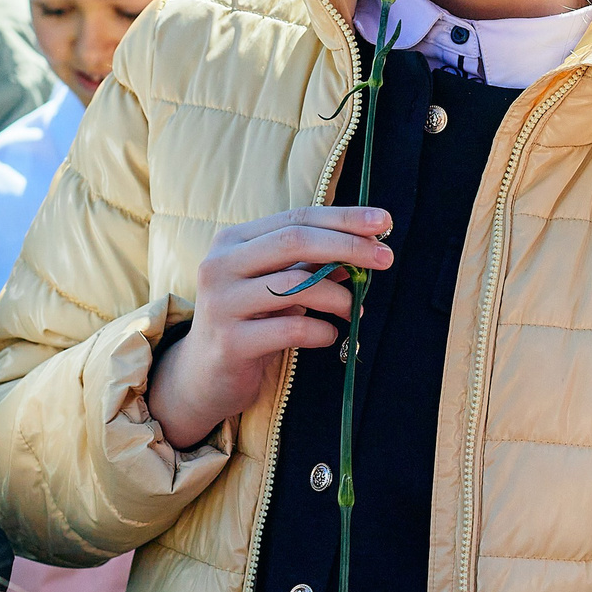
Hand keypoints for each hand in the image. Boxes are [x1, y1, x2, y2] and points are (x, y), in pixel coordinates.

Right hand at [147, 207, 393, 447]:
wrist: (205, 375)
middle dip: (348, 247)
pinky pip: (291, 330)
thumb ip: (314, 264)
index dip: (344, 218)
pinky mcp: (230, 342)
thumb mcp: (280, 286)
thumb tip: (369, 246)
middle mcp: (220, 264)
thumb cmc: (251, 321)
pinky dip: (322, 332)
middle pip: (295, 240)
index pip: (297, 217)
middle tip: (386, 259)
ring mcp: (222, 303)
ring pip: (295, 285)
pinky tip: (330, 336)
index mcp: (233, 240)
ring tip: (355, 310)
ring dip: (338, 297)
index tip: (384, 222)